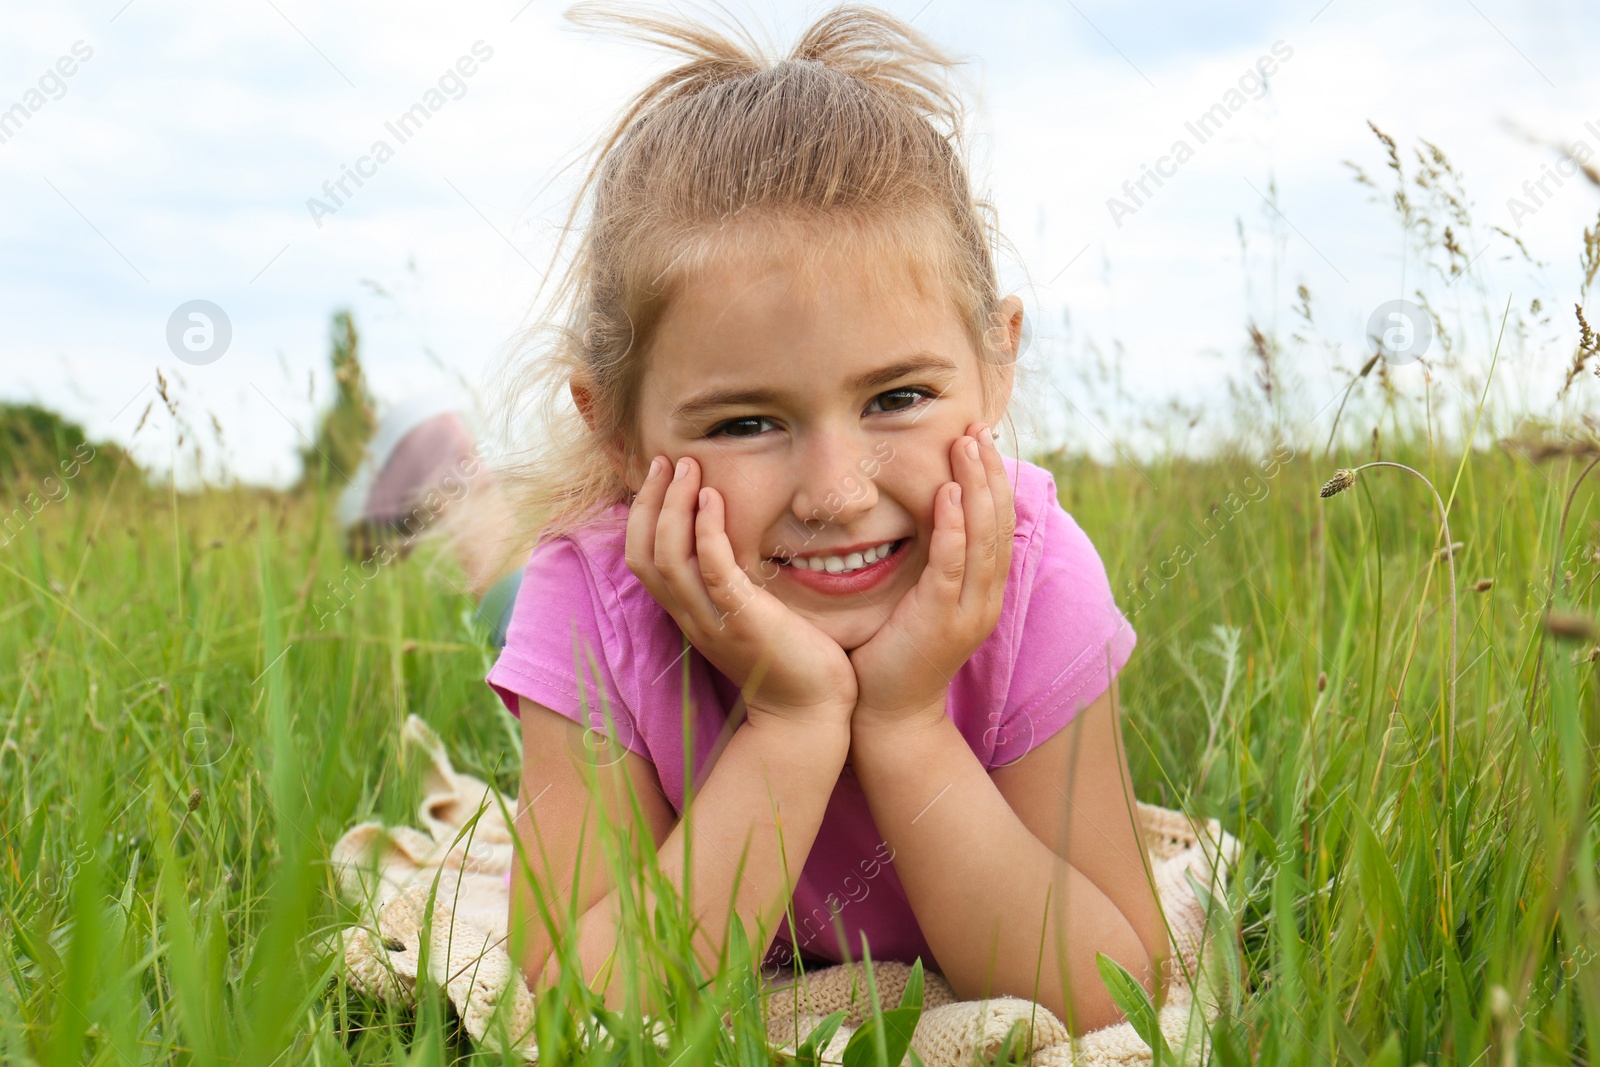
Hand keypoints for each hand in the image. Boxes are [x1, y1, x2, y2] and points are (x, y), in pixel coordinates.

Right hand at [626, 454, 857, 729]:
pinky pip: (711, 569)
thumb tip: (738, 542)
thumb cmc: (790, 660)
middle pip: (643, 553)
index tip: (663, 475)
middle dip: (650, 501)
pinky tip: (715, 498)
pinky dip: (706, 529)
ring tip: (687, 466)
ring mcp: (711, 620)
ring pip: (668, 556)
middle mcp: (690, 617)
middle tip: (667, 459)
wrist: (810, 712)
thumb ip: (735, 583)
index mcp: (689, 614)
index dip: (644, 514)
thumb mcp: (751, 614)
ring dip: (673, 506)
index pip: (643, 559)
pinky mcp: (741, 620)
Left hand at [848, 423, 1014, 731]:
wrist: (889, 717)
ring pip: (983, 537)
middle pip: (998, 522)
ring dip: (976, 486)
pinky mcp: (942, 620)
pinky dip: (954, 528)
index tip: (978, 440)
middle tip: (978, 428)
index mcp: (981, 591)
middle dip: (989, 471)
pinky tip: (949, 495)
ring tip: (968, 444)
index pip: (995, 523)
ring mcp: (968, 610)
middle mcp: (984, 598)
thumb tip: (916, 520)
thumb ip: (926, 564)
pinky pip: (952, 565)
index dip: (991, 480)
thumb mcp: (917, 601)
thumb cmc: (892, 656)